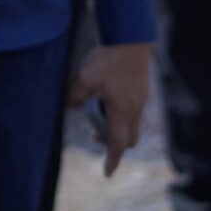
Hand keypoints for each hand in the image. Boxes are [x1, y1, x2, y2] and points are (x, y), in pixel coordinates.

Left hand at [67, 42, 151, 177]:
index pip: (118, 144)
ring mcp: (140, 99)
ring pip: (131, 124)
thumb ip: (75, 97)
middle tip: (94, 133)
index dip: (112, 160)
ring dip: (115, 126)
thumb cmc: (107, 59)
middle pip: (128, 138)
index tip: (107, 173)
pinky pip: (133, 110)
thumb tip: (70, 108)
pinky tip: (106, 97)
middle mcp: (135, 109)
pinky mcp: (141, 90)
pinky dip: (120, 113)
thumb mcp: (83, 78)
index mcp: (122, 111)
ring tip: (97, 110)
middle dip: (113, 143)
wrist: (130, 37)